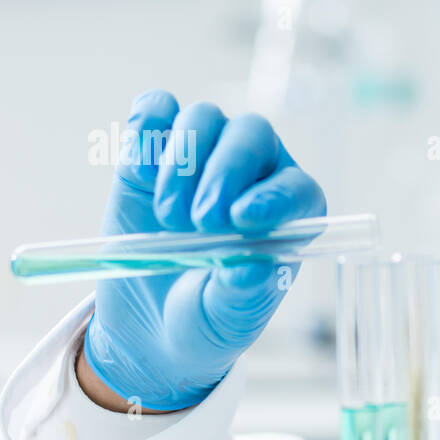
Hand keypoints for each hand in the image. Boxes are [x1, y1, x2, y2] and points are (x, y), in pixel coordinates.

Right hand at [81, 90, 325, 411]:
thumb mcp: (227, 319)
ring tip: (170, 218)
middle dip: (225, 171)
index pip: (299, 188)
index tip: (244, 220)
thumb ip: (242, 291)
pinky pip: (153, 110)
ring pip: (204, 118)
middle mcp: (252, 177)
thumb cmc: (206, 321)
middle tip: (199, 223)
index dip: (276, 195)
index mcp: (287, 217)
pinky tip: (140, 175)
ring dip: (183, 163)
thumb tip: (252, 264)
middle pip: (252, 135)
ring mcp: (202, 159)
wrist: (150, 328)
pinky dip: (145, 131)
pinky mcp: (152, 154)